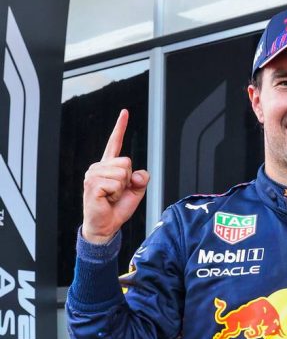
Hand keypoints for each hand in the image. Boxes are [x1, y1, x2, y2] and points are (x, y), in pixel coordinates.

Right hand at [82, 109, 149, 243]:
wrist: (106, 226)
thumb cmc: (117, 209)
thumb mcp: (135, 193)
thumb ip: (141, 180)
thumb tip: (140, 173)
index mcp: (109, 166)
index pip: (115, 143)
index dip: (120, 127)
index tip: (125, 112)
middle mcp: (99, 166)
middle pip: (127, 162)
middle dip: (128, 180)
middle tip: (117, 193)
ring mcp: (93, 174)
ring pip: (123, 173)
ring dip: (122, 189)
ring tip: (111, 197)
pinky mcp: (92, 184)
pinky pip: (116, 183)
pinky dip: (116, 194)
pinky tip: (107, 199)